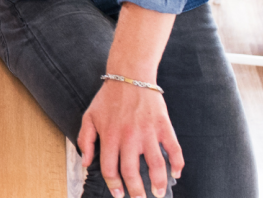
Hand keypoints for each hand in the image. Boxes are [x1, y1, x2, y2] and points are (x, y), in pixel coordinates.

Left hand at [78, 80, 183, 197]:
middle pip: (131, 171)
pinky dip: (178, 163)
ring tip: (159, 193)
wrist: (130, 77)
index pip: (110, 168)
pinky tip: (176, 174)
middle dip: (136, 190)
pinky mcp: (164, 126)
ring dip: (158, 182)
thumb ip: (85, 140)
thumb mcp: (89, 117)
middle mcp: (129, 137)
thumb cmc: (108, 98)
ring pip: (155, 164)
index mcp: (109, 136)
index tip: (118, 194)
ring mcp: (148, 132)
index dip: (114, 185)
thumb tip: (86, 163)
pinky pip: (174, 149)